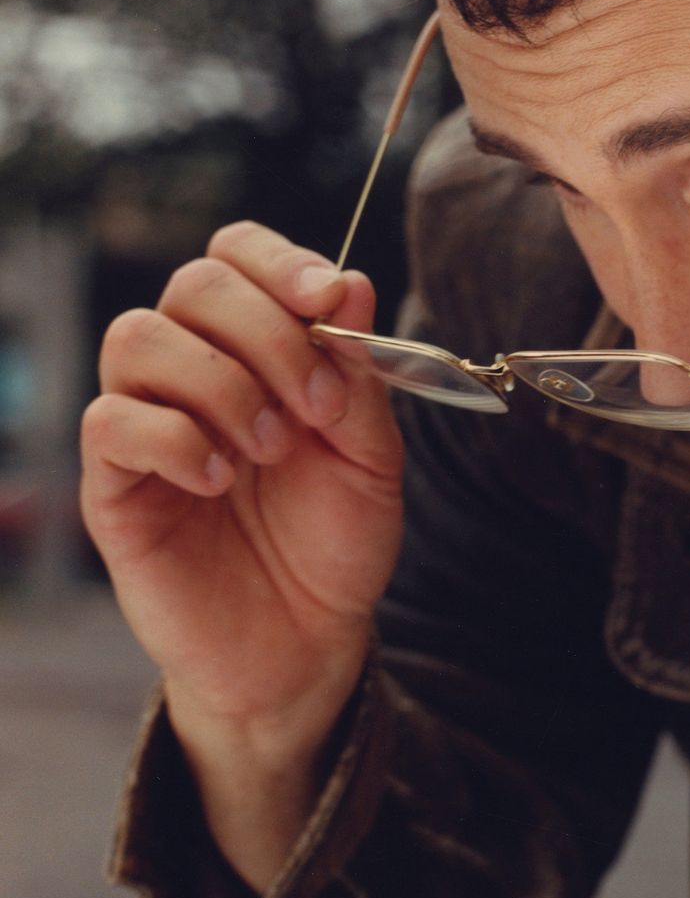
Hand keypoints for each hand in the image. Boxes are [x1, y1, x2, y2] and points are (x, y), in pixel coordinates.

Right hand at [81, 221, 405, 877]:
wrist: (306, 643)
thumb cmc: (334, 543)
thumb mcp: (372, 458)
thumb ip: (359, 374)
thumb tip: (351, 283)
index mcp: (257, 347)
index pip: (237, 254)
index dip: (278, 261)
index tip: (330, 301)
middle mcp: (193, 370)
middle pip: (194, 284)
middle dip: (266, 331)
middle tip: (316, 408)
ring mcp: (145, 423)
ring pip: (137, 337)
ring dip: (219, 383)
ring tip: (268, 449)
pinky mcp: (112, 484)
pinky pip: (110, 421)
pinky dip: (174, 438)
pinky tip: (220, 479)